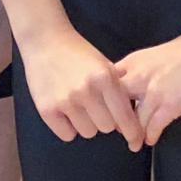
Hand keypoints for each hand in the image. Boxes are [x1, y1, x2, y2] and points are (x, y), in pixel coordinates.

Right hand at [20, 25, 142, 148]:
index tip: (135, 141)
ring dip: (85, 123)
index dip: (132, 132)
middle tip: (95, 107)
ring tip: (77, 105)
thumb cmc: (78, 53)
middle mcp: (86, 91)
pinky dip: (68, 126)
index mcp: (104, 78)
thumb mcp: (104, 65)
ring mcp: (65, 101)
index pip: (124, 116)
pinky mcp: (47, 109)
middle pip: (106, 128)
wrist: (45, 40)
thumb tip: (126, 125)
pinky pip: (67, 135)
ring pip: (88, 132)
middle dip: (104, 120)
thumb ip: (116, 91)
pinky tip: (64, 110)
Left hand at [116, 29, 180, 146]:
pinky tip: (150, 139)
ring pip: (132, 121)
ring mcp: (152, 92)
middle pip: (112, 104)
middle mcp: (137, 77)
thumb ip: (138, 73)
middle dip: (114, 119)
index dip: (104, 101)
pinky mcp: (170, 106)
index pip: (105, 86)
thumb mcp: (150, 57)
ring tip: (133, 142)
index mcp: (131, 63)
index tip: (107, 112)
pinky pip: (152, 128)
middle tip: (118, 130)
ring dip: (133, 134)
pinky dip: (149, 136)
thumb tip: (129, 89)